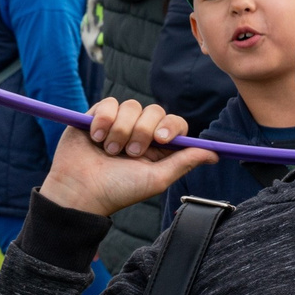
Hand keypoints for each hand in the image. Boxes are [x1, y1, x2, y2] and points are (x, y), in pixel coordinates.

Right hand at [36, 98, 215, 216]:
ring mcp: (118, 123)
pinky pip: (109, 103)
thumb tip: (216, 154)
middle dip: (142, 130)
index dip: (170, 127)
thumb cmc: (118, 190)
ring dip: (121, 129)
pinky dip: (104, 119)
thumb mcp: (156, 179)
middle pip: (154, 110)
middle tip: (129, 152)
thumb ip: (184, 162)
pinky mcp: (96, 116)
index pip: (174, 124)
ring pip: (130, 106)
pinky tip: (95, 137)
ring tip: (109, 150)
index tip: (161, 139)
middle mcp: (139, 132)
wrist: (79, 191)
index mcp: (157, 148)